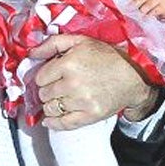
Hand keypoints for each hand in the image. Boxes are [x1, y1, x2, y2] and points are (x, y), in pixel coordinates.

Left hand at [29, 34, 158, 128]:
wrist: (134, 76)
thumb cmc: (107, 57)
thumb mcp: (80, 41)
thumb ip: (53, 44)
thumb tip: (30, 53)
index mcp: (68, 63)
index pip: (40, 78)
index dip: (44, 76)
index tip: (51, 76)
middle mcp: (73, 84)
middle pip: (43, 94)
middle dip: (48, 90)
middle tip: (57, 87)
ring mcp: (82, 102)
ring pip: (50, 109)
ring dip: (51, 105)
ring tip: (60, 99)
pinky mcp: (90, 115)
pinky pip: (63, 124)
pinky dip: (53, 123)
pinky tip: (50, 120)